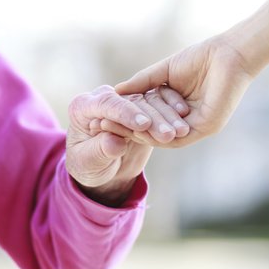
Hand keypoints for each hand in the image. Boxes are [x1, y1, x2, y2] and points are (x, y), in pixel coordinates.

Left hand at [66, 85, 188, 205]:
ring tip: (181, 132)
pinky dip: (172, 115)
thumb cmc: (87, 166)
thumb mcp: (88, 162)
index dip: (126, 114)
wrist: (98, 169)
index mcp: (84, 106)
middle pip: (132, 102)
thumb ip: (100, 150)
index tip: (143, 125)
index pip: (107, 104)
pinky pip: (159, 108)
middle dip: (152, 118)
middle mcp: (105, 99)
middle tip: (168, 134)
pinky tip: (185, 125)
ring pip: (149, 103)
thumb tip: (114, 143)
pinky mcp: (142, 110)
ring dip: (167, 117)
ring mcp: (125, 103)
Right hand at [115, 33, 257, 146]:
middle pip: (153, 130)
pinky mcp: (206, 127)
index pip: (148, 120)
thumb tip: (116, 92)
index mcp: (176, 110)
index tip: (103, 117)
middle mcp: (185, 122)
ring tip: (119, 128)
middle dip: (129, 129)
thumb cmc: (200, 58)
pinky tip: (141, 127)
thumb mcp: (163, 71)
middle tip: (105, 127)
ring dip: (141, 132)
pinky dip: (158, 133)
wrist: (227, 53)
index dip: (126, 119)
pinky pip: (178, 137)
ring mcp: (196, 127)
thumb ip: (142, 83)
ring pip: (163, 136)